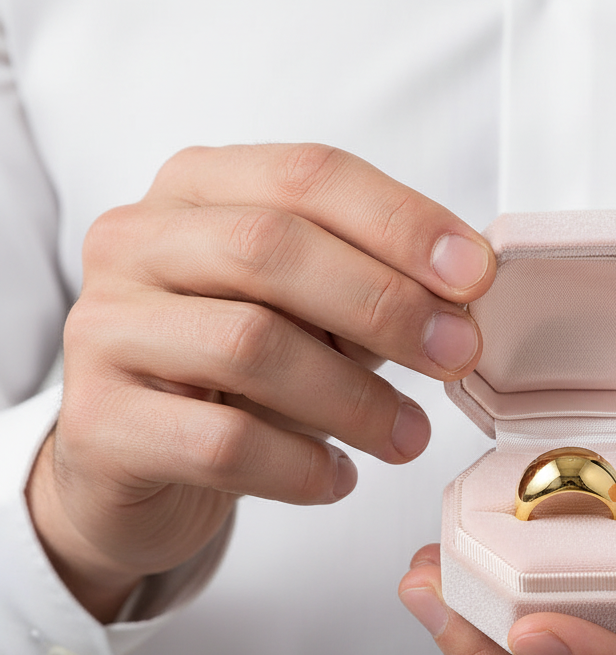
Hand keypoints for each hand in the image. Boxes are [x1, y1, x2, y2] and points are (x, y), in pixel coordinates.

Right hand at [27, 143, 494, 621]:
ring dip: (356, 399)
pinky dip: (302, 467)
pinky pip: (222, 444)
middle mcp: (136, 243)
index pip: (307, 176)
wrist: (132, 464)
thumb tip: (465, 292)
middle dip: (386, 303)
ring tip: (410, 437)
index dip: (402, 222)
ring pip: (250, 347)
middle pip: (271, 249)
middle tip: (458, 355)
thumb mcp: (304, 312)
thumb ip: (369, 288)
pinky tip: (338, 478)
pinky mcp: (99, 424)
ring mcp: (104, 330)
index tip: (477, 276)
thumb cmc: (234, 375)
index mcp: (195, 191)